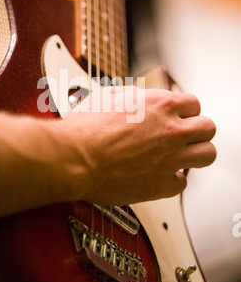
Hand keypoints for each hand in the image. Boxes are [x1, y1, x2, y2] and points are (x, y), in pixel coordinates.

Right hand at [62, 86, 215, 205]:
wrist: (72, 158)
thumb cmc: (84, 129)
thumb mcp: (108, 96)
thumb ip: (134, 96)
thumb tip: (141, 98)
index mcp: (160, 105)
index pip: (194, 104)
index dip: (186, 111)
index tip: (179, 117)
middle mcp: (171, 130)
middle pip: (208, 128)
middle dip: (197, 130)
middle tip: (184, 136)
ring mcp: (170, 158)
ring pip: (207, 154)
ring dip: (196, 153)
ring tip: (180, 155)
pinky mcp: (162, 185)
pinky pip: (182, 182)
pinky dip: (173, 179)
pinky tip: (160, 174)